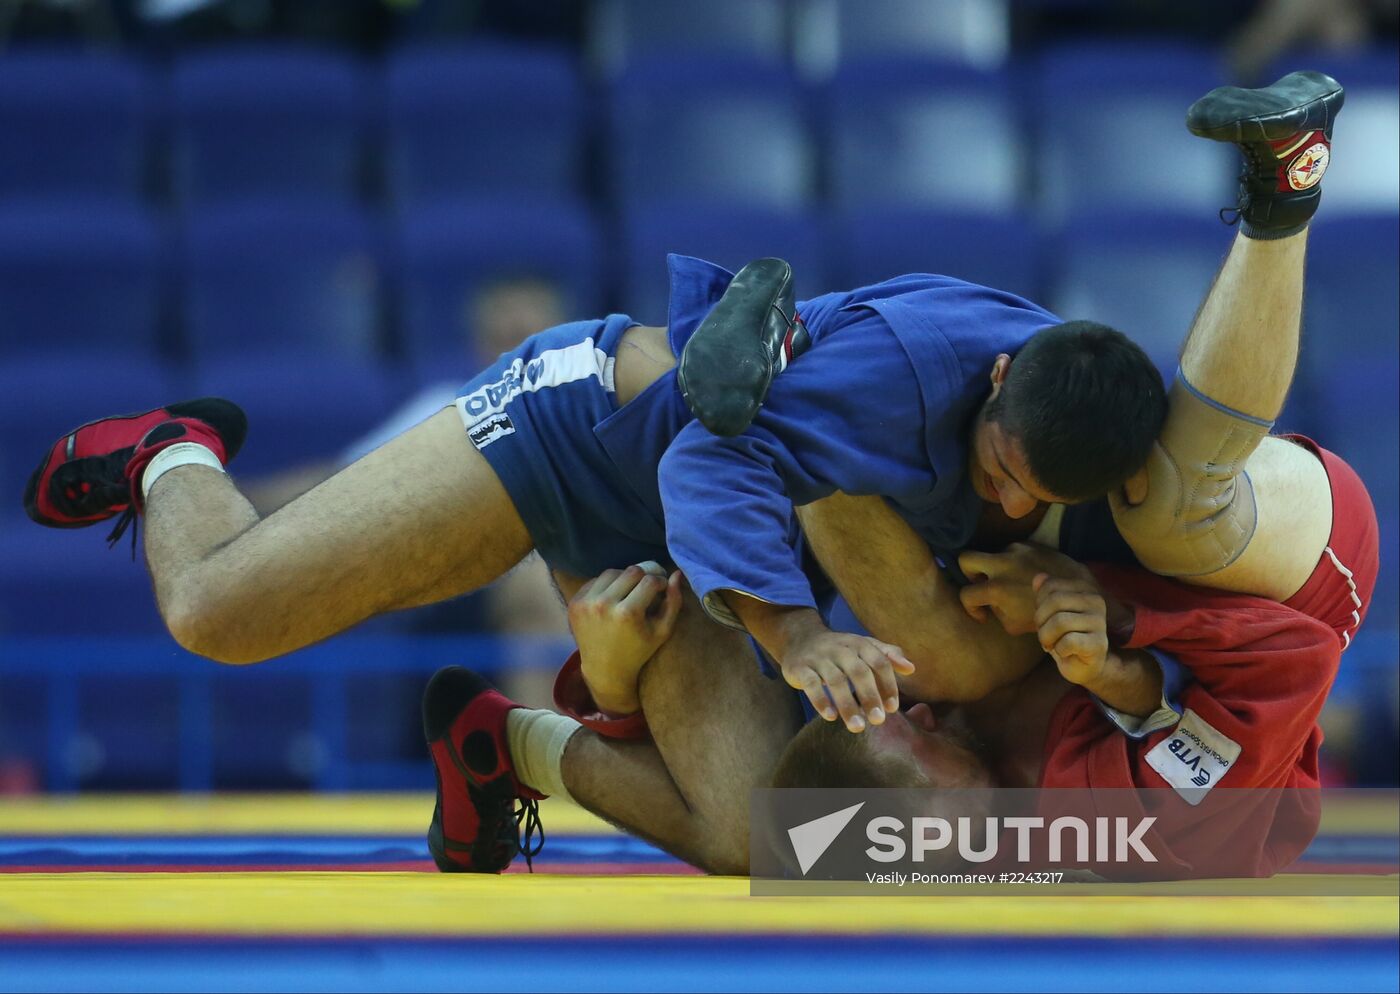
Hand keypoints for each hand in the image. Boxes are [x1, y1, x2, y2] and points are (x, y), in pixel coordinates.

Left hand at [568, 563, 683, 713]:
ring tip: (631, 591)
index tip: (662, 587)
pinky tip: (614, 597)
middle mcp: (604, 604)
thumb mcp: (662, 631)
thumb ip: (673, 602)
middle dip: (644, 575)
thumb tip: (676, 574)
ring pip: (612, 572)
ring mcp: (586, 603)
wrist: (604, 669)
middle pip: (632, 571)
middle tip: (648, 585)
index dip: (660, 580)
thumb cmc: (638, 650)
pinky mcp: (575, 602)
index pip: (650, 580)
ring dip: (625, 578)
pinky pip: (595, 581)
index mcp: (628, 613)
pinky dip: (607, 585)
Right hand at [778, 622, 914, 732]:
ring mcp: (819, 657)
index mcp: (859, 644)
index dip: (887, 685)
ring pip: (835, 680)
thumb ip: (889, 656)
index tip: (892, 708)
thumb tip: (911, 669)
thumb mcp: (864, 647)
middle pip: (859, 672)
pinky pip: (811, 684)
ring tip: (857, 727)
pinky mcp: (800, 667)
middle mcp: (840, 648)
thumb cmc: (840, 649)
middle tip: (878, 721)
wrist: (801, 638)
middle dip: (870, 696)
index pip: (879, 663)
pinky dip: (821, 701)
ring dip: (847, 705)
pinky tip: (830, 717)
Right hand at [958, 543, 1092, 634]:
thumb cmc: (1047, 613)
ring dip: (995, 567)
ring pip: (991, 553)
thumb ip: (996, 611)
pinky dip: (1013, 561)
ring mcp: (1017, 550)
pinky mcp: (1031, 544)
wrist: (1079, 593)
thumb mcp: (1014, 624)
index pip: (966, 594)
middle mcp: (1002, 564)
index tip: (982, 614)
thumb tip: (988, 605)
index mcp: (997, 588)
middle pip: (966, 558)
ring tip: (1011, 581)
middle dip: (968, 572)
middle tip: (981, 584)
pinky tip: (1026, 573)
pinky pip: (1012, 550)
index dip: (970, 607)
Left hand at [1032, 573, 1110, 687]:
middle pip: (1054, 601)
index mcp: (1084, 589)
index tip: (1044, 619)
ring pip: (1059, 622)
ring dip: (1047, 637)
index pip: (1051, 586)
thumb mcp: (1051, 613)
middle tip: (1045, 634)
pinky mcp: (1099, 643)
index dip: (1039, 604)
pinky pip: (1068, 641)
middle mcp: (1096, 601)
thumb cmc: (1065, 636)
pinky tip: (1065, 652)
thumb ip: (1046, 593)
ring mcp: (1100, 622)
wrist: (1084, 665)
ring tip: (1052, 644)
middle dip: (1041, 621)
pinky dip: (1059, 649)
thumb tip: (1038, 577)